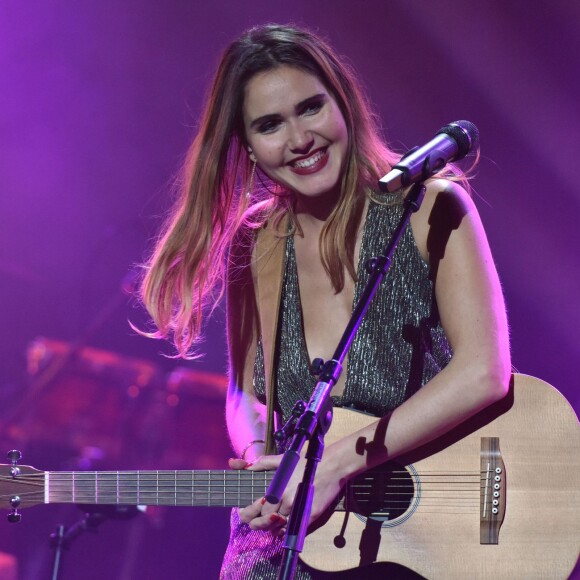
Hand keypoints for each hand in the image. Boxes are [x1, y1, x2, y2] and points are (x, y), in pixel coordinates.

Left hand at [228, 452, 343, 535]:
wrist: (333, 465)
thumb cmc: (307, 461)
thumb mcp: (284, 459)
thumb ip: (262, 463)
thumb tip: (240, 465)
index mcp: (277, 488)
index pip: (256, 509)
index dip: (249, 512)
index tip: (246, 509)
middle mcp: (286, 502)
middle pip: (264, 521)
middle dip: (259, 520)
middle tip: (259, 515)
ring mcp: (298, 510)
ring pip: (276, 528)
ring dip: (271, 526)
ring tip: (271, 517)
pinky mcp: (310, 517)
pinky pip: (291, 531)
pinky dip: (284, 529)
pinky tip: (282, 522)